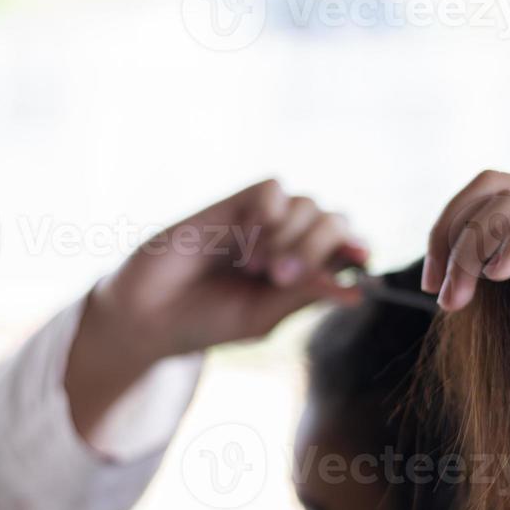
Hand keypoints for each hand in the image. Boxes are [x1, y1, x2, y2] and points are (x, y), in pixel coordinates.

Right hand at [67, 180, 365, 444]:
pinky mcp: (234, 204)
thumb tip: (359, 292)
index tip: (358, 262)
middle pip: (335, 221)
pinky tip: (247, 238)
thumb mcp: (263, 318)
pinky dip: (271, 210)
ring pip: (309, 203)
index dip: (358, 250)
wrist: (150, 314)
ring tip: (258, 266)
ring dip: (292, 236)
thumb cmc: (207, 321)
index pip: (350, 249)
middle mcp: (289, 242)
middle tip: (281, 277)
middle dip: (317, 247)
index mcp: (304, 273)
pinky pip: (273, 188)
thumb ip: (306, 297)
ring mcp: (263, 222)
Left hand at [423, 170, 509, 423]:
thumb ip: (508, 306)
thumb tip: (451, 301)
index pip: (485, 199)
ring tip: (460, 296)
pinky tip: (499, 276)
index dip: (445, 233)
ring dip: (472, 246)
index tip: (431, 287)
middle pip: (491, 186)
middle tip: (440, 291)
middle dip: (449, 233)